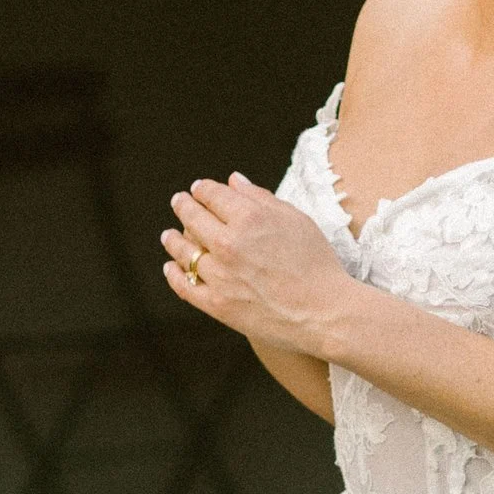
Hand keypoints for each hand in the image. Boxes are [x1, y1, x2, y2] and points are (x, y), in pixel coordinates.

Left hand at [162, 173, 354, 356]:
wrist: (325, 312)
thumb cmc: (317, 264)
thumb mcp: (297, 220)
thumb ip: (262, 198)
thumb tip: (234, 181)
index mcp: (249, 217)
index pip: (212, 194)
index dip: (203, 189)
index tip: (199, 189)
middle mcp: (228, 243)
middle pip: (192, 217)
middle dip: (184, 206)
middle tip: (180, 202)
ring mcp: (220, 275)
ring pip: (184, 251)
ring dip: (173, 239)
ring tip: (169, 235)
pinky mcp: (217, 303)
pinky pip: (185, 285)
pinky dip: (174, 274)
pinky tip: (171, 268)